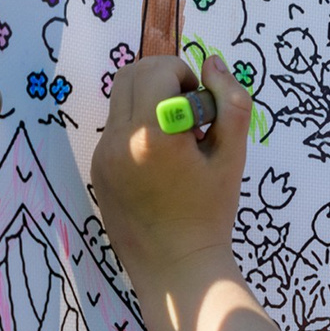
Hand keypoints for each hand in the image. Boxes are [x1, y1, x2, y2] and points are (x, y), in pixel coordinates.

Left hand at [91, 53, 252, 289]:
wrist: (177, 268)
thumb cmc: (211, 213)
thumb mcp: (233, 155)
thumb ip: (231, 101)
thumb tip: (213, 62)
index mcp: (154, 133)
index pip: (159, 69)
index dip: (185, 76)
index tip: (202, 105)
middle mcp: (119, 139)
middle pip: (131, 74)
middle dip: (163, 78)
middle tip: (190, 113)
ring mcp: (102, 155)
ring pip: (119, 98)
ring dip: (148, 101)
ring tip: (176, 139)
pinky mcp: (97, 169)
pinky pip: (114, 128)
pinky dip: (138, 127)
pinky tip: (160, 163)